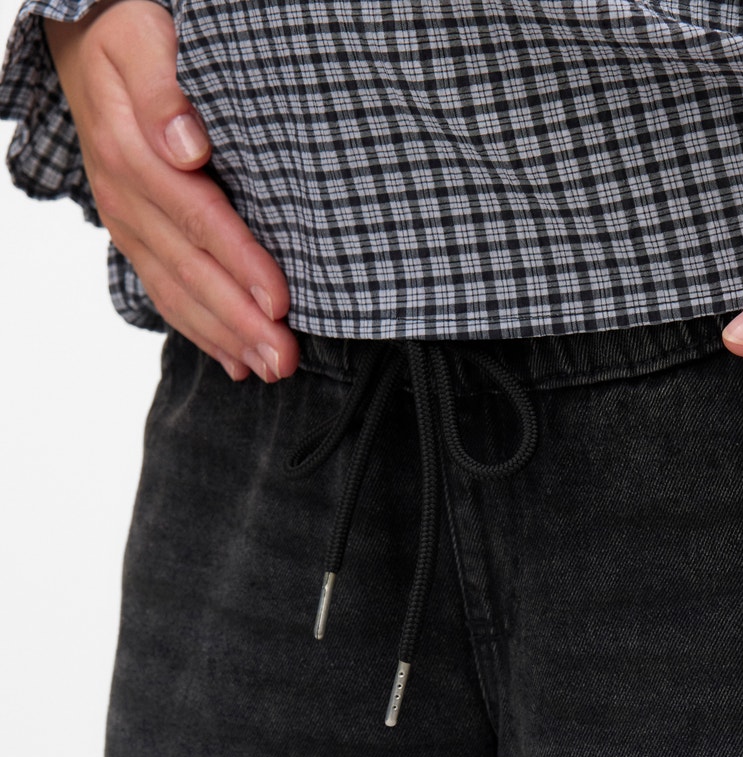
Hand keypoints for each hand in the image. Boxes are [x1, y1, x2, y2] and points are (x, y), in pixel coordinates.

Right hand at [44, 0, 296, 381]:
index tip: (279, 300)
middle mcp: (125, 196)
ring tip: (271, 370)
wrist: (90, 44)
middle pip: (190, 269)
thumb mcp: (145, 39)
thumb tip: (185, 145)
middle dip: (240, 321)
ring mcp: (128, 223)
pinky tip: (236, 361)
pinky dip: (202, 332)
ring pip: (177, 293)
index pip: (197, 217)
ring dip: (226, 338)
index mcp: (132, 152)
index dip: (239, 263)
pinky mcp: (135, 237)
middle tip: (285, 359)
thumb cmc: (134, 35)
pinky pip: (166, 294)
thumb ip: (164, 91)